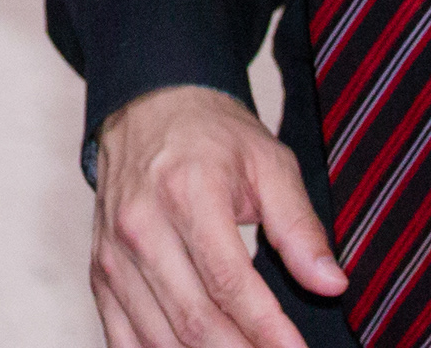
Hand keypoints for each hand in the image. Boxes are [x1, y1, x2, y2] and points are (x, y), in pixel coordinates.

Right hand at [89, 85, 343, 347]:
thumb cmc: (211, 135)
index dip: (267, 329)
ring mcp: (114, 253)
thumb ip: (300, 227)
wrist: (148, 105)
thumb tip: (330, 283)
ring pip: (159, 337)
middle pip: (194, 319)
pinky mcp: (100, 272)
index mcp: (187, 193)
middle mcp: (141, 226)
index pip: (229, 283)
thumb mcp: (270, 163)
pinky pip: (122, 337)